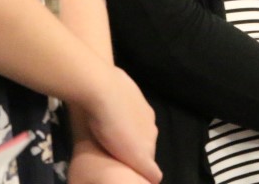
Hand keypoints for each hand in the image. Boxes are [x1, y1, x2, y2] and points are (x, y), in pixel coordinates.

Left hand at [81, 68, 160, 182]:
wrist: (102, 89)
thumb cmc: (113, 127)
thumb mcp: (134, 156)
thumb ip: (148, 167)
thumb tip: (156, 179)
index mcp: (152, 133)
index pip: (149, 152)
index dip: (136, 157)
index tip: (123, 160)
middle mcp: (149, 117)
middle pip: (142, 134)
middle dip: (131, 140)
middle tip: (112, 145)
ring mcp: (139, 99)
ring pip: (133, 118)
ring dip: (124, 123)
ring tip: (105, 128)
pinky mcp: (126, 85)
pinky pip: (122, 101)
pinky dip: (116, 106)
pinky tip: (102, 109)